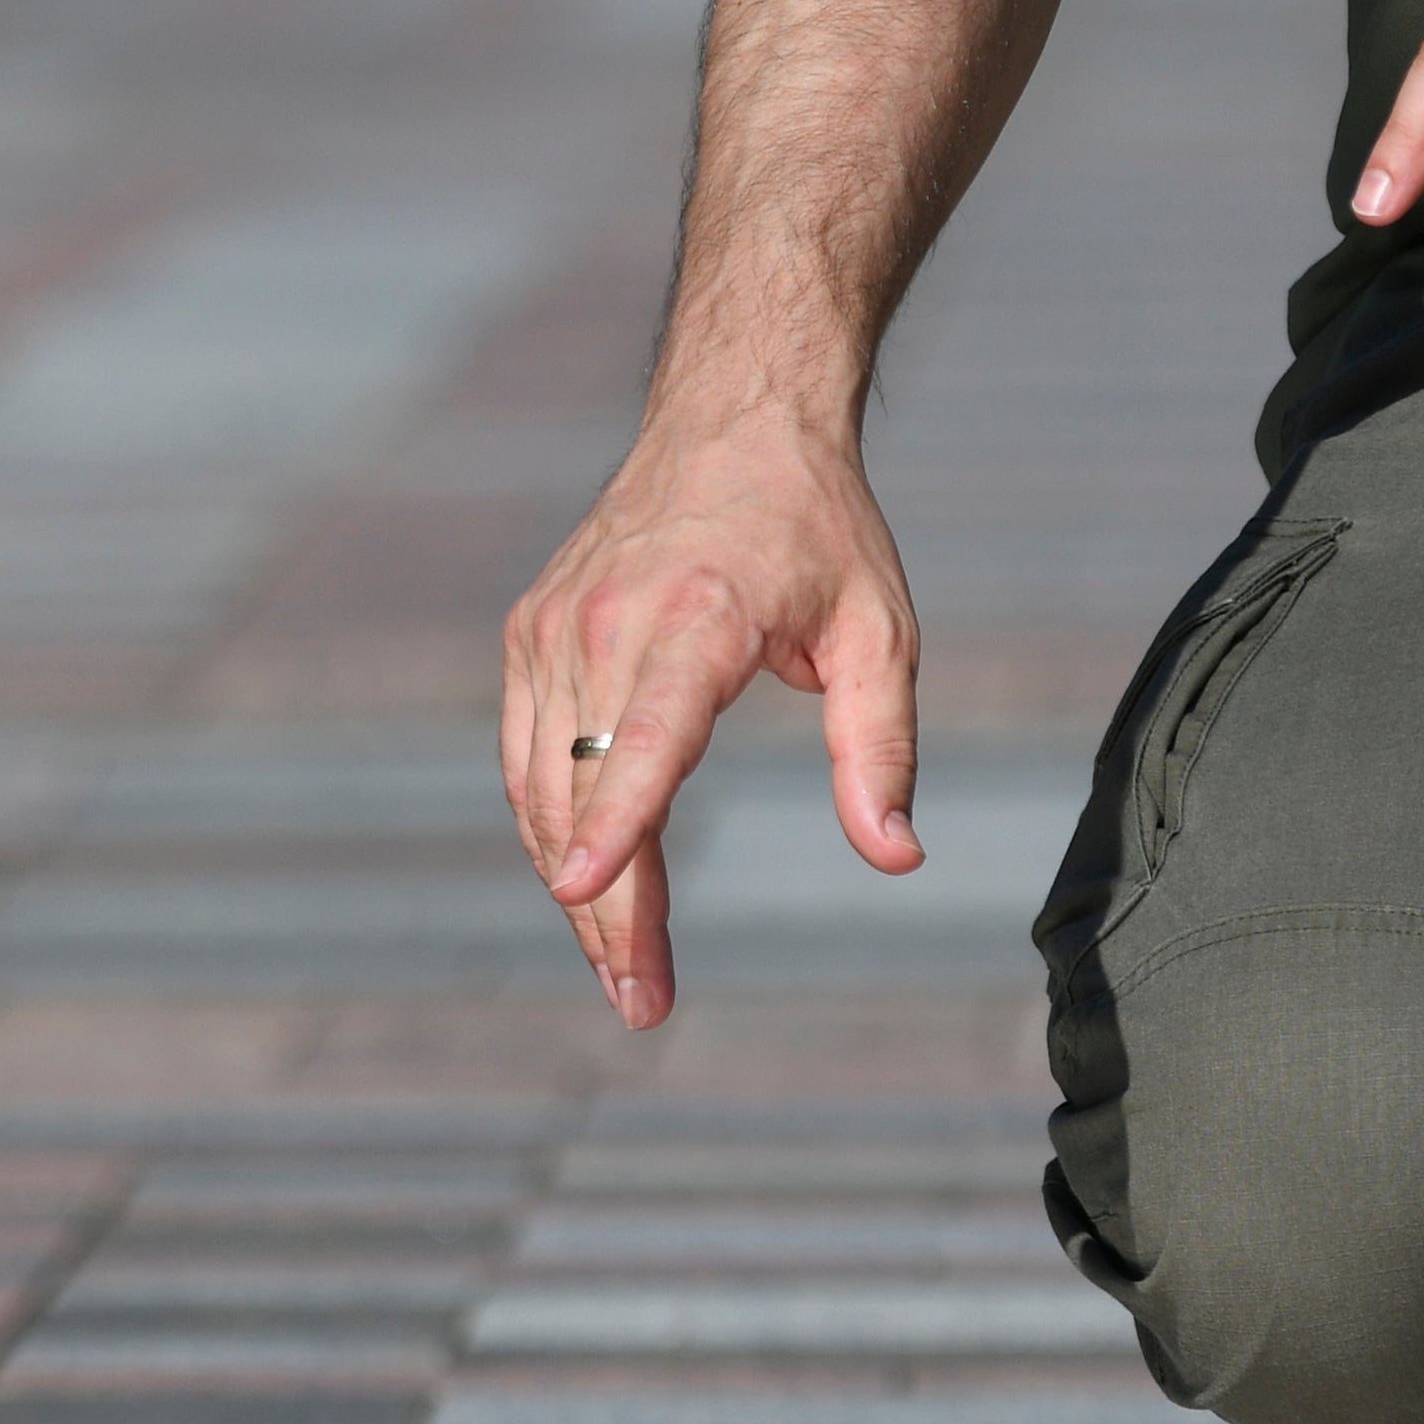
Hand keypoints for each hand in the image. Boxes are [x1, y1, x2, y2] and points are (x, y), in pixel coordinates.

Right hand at [494, 397, 925, 1027]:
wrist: (730, 418)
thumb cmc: (816, 529)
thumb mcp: (879, 632)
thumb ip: (881, 749)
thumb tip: (895, 854)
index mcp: (695, 617)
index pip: (643, 739)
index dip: (617, 828)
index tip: (584, 901)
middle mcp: (605, 623)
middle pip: (589, 795)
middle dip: (610, 913)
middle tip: (645, 1004)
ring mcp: (553, 629)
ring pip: (543, 789)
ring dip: (576, 887)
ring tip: (625, 971)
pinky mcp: (530, 635)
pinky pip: (528, 757)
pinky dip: (553, 828)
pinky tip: (593, 885)